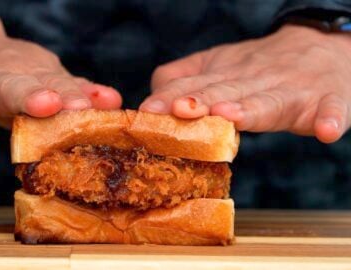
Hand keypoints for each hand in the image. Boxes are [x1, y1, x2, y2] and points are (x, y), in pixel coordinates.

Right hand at [0, 0, 120, 144]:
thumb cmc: (11, 70)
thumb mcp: (42, 75)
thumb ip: (72, 90)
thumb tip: (112, 102)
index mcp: (24, 78)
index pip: (51, 87)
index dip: (70, 97)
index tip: (89, 105)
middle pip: (11, 88)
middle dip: (29, 97)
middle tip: (47, 105)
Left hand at [141, 25, 350, 142]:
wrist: (321, 49)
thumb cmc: (260, 68)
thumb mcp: (219, 65)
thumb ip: (184, 77)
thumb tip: (151, 97)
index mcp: (228, 74)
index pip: (196, 84)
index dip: (173, 96)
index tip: (151, 110)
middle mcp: (257, 80)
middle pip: (227, 91)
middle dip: (203, 100)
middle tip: (182, 110)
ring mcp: (293, 91)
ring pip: (271, 101)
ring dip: (252, 109)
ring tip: (233, 117)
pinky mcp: (328, 100)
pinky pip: (332, 109)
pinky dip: (330, 119)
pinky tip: (327, 130)